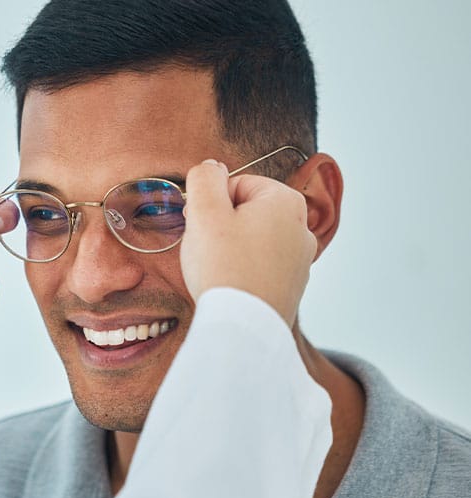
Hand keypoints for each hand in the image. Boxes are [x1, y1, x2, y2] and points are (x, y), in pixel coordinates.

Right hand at [180, 160, 317, 326]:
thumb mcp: (204, 213)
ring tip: (219, 271)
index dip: (210, 204)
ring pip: (253, 240)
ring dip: (231, 250)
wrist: (243, 326)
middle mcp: (301, 227)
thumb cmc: (224, 268)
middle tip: (206, 249)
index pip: (236, 185)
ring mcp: (301, 259)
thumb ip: (205, 179)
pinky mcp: (293, 286)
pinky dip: (244, 272)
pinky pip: (261, 267)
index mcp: (285, 201)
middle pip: (246, 212)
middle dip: (222, 226)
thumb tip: (210, 167)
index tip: (200, 226)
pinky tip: (231, 286)